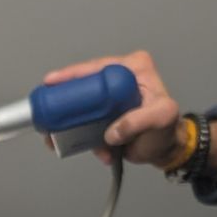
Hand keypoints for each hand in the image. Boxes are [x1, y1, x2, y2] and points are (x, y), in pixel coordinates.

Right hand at [42, 50, 183, 167]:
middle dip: (64, 101)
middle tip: (48, 114)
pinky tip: (94, 150)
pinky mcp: (104, 114)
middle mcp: (119, 77)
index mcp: (133, 68)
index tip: (52, 83)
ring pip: (81, 105)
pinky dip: (83, 138)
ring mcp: (110, 96)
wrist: (166, 150)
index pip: (97, 66)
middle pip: (83, 84)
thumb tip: (111, 132)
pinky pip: (85, 122)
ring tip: (60, 139)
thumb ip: (139, 120)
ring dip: (71, 125)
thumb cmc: (167, 130)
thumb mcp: (161, 118)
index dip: (72, 74)